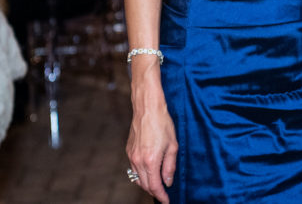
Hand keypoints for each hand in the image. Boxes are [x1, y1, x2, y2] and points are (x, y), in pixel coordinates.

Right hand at [126, 69, 176, 202]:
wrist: (148, 108)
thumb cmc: (162, 123)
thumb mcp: (173, 145)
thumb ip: (170, 166)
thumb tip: (168, 181)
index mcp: (151, 161)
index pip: (155, 186)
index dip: (161, 196)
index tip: (167, 201)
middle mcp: (138, 161)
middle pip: (145, 185)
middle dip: (154, 192)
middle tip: (164, 195)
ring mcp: (131, 156)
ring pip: (137, 179)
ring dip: (147, 185)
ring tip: (158, 186)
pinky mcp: (128, 151)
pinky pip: (133, 169)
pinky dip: (141, 175)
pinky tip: (149, 173)